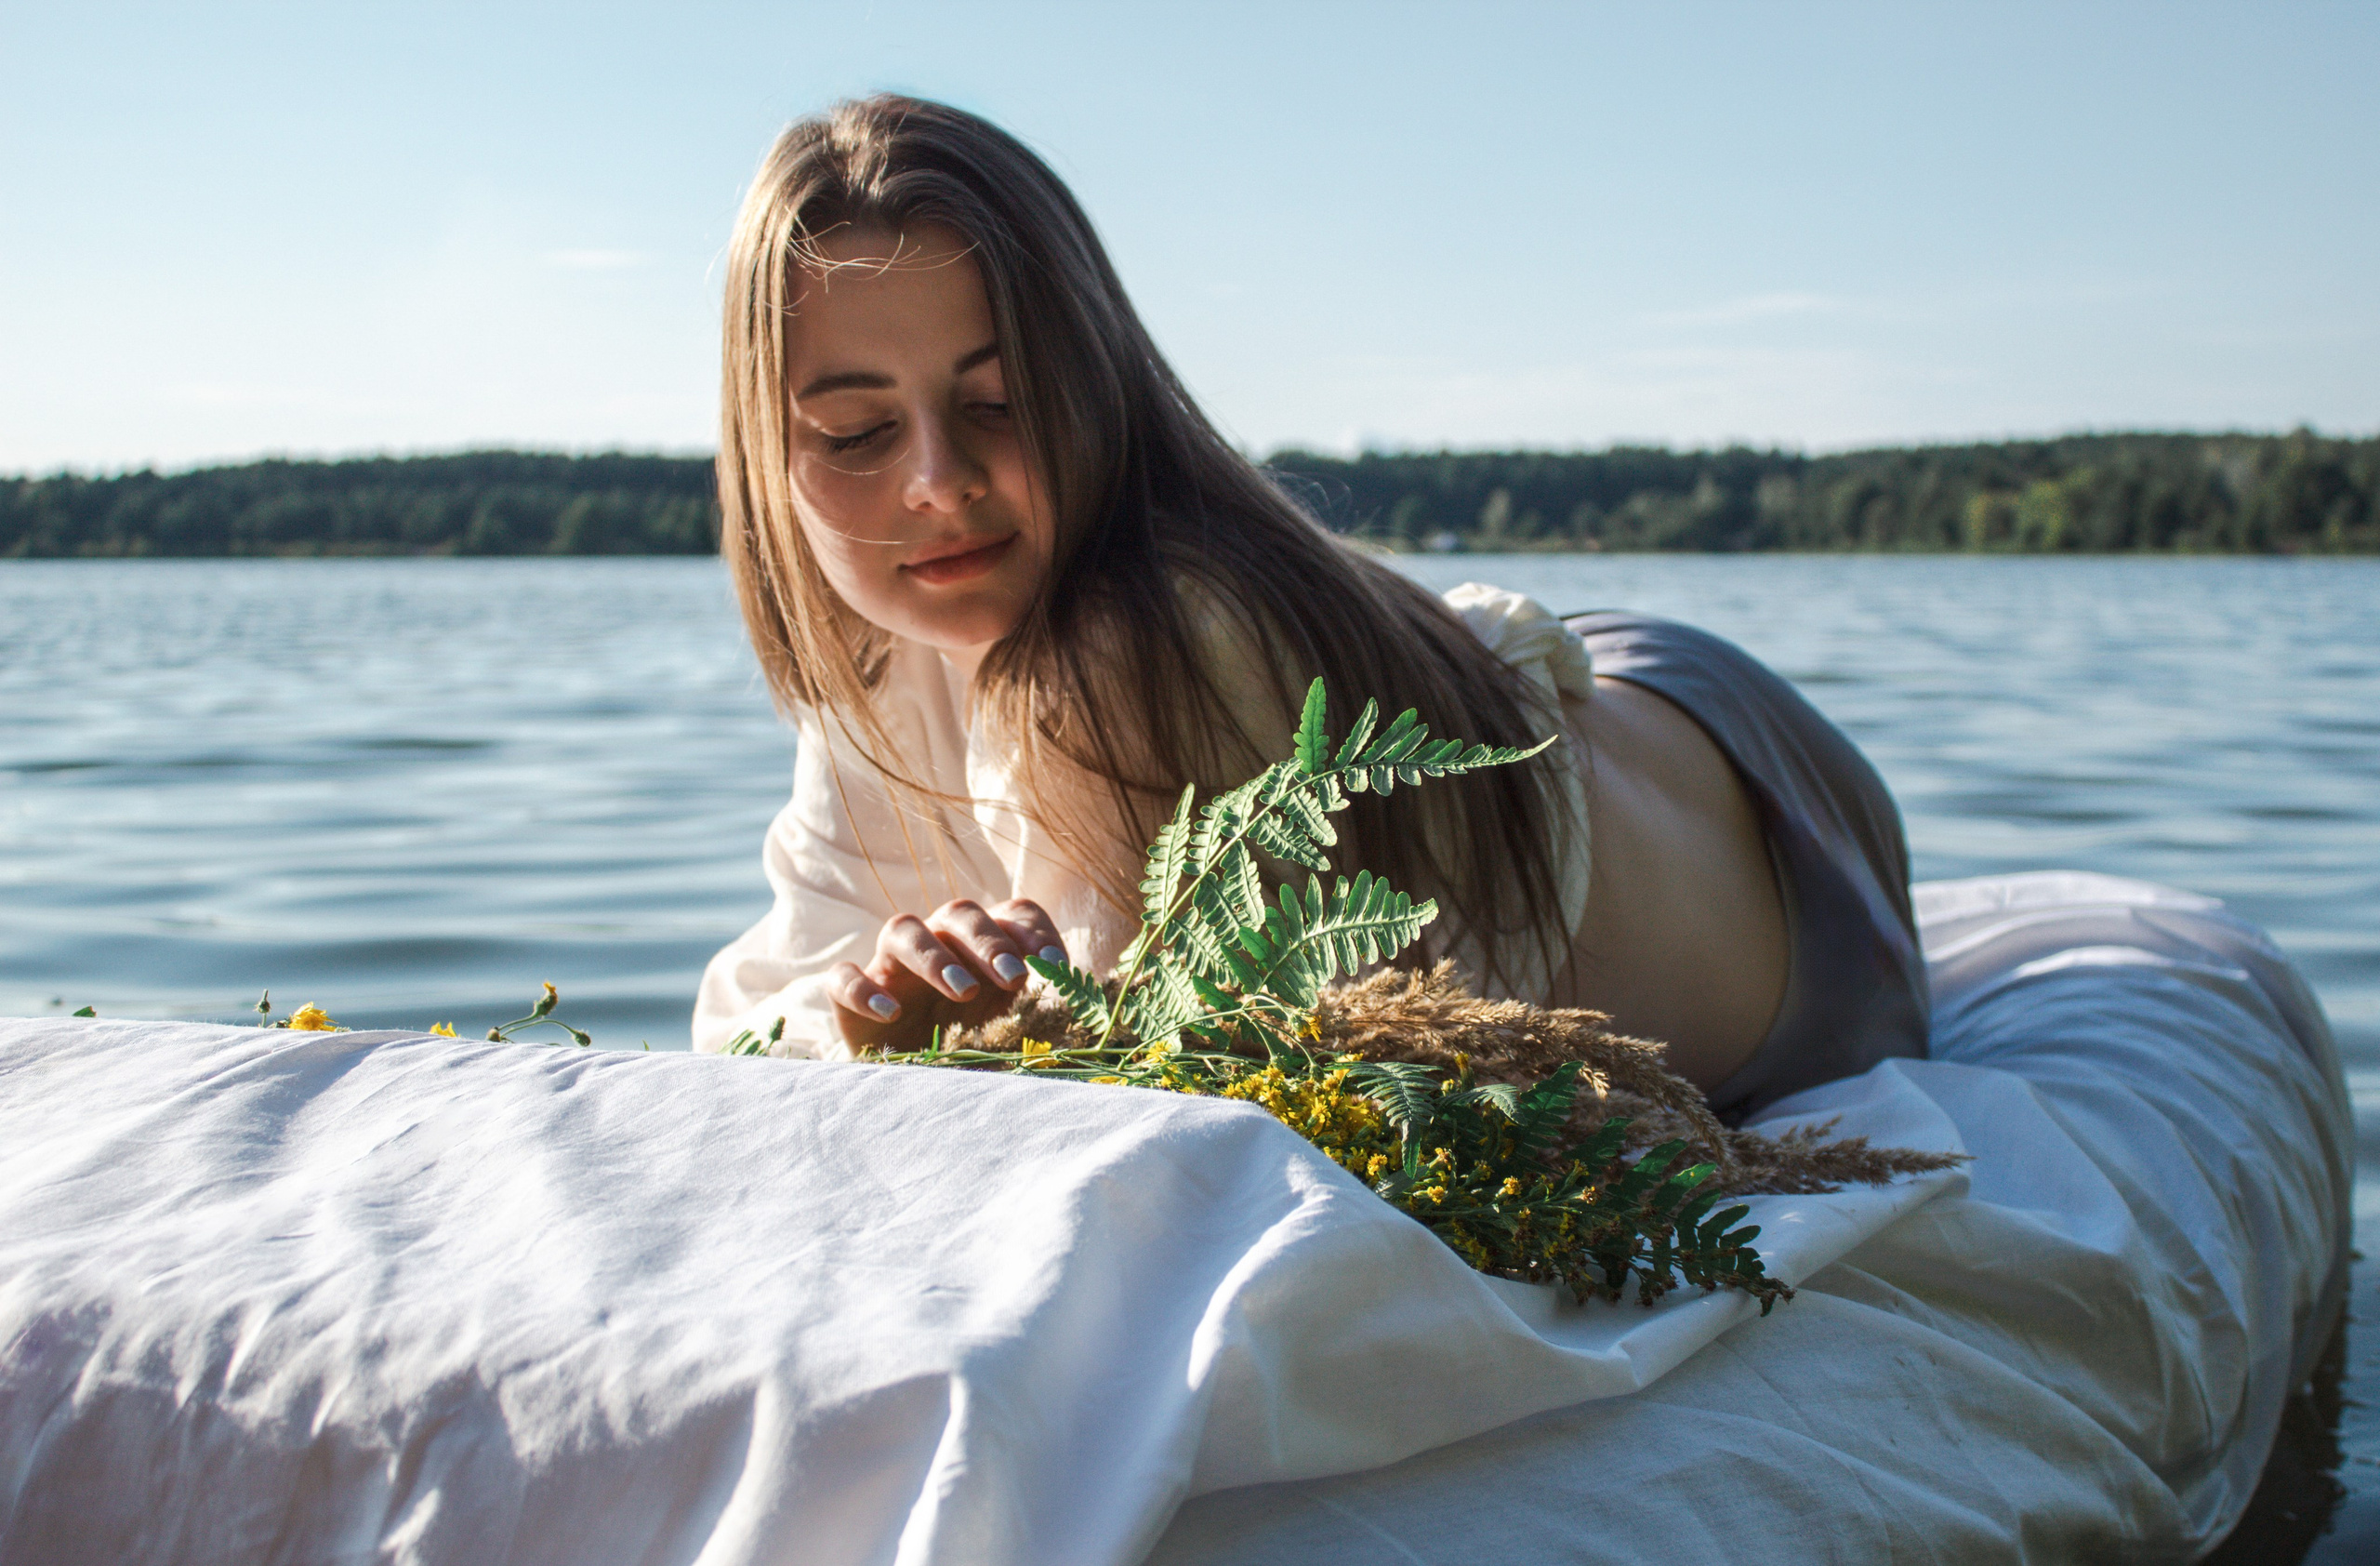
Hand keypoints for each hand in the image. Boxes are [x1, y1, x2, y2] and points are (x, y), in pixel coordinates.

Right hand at [828, 897, 1066, 1051]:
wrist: (904, 1097)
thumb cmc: (966, 1058)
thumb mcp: (1007, 1040)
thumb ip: (1036, 1026)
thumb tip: (1082, 1032)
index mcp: (984, 950)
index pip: (1014, 914)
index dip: (1036, 931)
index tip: (1056, 966)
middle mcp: (939, 945)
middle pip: (960, 914)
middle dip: (990, 941)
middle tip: (1014, 976)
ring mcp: (890, 968)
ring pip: (903, 930)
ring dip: (935, 955)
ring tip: (963, 991)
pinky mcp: (849, 999)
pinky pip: (844, 977)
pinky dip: (865, 990)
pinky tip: (890, 1015)